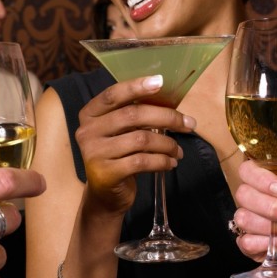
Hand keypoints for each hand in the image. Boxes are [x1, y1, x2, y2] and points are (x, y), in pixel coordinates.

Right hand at [75, 75, 195, 214]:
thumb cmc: (118, 157)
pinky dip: (162, 161)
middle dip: (166, 117)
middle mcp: (87, 131)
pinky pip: (142, 161)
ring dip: (167, 144)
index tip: (161, 82)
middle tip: (189, 124)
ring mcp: (94, 153)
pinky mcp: (106, 174)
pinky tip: (171, 163)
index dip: (137, 87)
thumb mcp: (120, 133)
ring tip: (178, 151)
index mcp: (90, 115)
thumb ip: (135, 116)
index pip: (113, 95)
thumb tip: (170, 103)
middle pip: (132, 115)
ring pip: (141, 139)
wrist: (105, 196)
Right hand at [231, 160, 276, 277]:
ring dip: (271, 226)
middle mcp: (256, 201)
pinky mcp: (251, 246)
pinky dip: (264, 242)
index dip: (259, 178)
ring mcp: (252, 224)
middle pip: (243, 194)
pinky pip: (245, 242)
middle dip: (270, 206)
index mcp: (270, 183)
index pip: (248, 171)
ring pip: (242, 218)